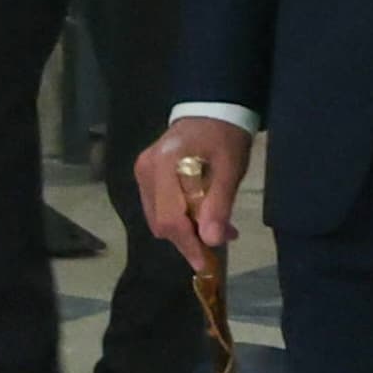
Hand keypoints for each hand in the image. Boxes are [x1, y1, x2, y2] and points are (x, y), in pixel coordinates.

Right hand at [142, 114, 251, 269]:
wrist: (212, 109)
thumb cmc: (224, 137)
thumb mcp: (229, 170)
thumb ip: (218, 205)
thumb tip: (210, 242)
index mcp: (164, 165)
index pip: (169, 218)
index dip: (187, 244)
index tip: (206, 263)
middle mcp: (146, 170)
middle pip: (161, 222)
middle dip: (189, 239)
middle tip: (221, 237)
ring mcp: (143, 172)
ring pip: (159, 218)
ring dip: (186, 230)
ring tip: (216, 225)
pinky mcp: (146, 174)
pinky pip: (159, 208)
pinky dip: (180, 217)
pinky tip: (201, 213)